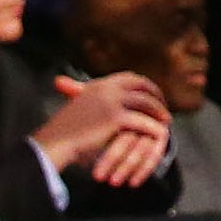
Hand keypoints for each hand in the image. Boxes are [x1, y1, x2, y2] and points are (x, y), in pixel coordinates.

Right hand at [36, 70, 172, 187]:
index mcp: (99, 84)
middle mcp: (106, 88)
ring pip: (145, 102)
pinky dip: (153, 127)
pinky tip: (159, 133)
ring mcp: (111, 102)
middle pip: (141, 85)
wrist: (54, 143)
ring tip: (166, 120)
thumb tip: (113, 105)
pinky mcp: (115, 118)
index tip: (153, 95)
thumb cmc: (65, 131)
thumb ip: (98, 101)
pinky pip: (142, 121)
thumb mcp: (81, 107)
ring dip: (158, 111)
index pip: (129, 77)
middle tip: (164, 106)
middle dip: (156, 95)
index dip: (144, 86)